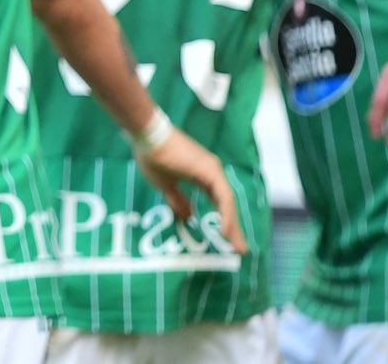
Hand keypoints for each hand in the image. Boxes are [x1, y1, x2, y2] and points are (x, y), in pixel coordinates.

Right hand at [134, 127, 247, 253]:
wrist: (148, 136)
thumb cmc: (152, 157)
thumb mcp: (165, 185)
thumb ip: (178, 200)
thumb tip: (188, 217)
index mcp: (201, 176)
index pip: (217, 202)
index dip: (223, 220)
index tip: (225, 239)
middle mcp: (212, 173)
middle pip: (227, 204)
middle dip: (233, 228)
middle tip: (239, 250)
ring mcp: (213, 170)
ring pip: (228, 202)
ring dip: (233, 225)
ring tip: (237, 247)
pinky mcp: (211, 171)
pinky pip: (224, 197)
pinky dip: (226, 215)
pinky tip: (225, 231)